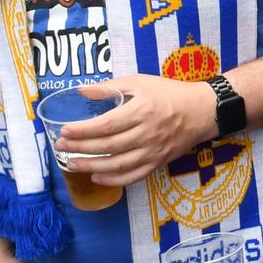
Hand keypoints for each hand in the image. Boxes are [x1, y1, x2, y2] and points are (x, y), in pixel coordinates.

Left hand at [53, 75, 218, 186]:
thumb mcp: (140, 82)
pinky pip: (133, 176)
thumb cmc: (169, 93)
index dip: (83, 131)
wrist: (201, 111)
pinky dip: (113, 179)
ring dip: (92, 166)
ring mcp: (153, 151)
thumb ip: (110, 87)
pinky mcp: (158, 162)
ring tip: (72, 164)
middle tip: (61, 146)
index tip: (65, 131)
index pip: (106, 125)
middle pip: (108, 146)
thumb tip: (82, 91)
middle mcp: (147, 133)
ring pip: (118, 164)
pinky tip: (97, 176)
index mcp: (142, 111)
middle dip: (81, 148)